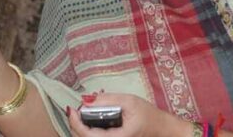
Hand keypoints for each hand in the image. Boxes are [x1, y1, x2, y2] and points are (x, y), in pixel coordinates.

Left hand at [67, 93, 188, 136]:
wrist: (161, 129)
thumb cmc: (148, 116)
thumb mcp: (130, 101)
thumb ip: (108, 100)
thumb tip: (87, 99)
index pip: (86, 134)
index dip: (75, 122)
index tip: (71, 109)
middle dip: (75, 123)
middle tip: (75, 108)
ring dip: (81, 125)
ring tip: (82, 111)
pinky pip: (95, 136)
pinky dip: (88, 128)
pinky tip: (91, 117)